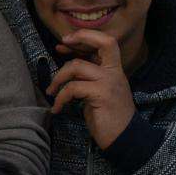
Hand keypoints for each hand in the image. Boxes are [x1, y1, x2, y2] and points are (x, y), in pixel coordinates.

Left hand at [46, 29, 135, 149]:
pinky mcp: (101, 95)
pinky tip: (56, 109)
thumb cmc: (107, 115)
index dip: (86, 36)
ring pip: (77, 66)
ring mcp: (109, 82)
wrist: (124, 138)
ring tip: (51, 92)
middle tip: (57, 49)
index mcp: (115, 69)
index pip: (107, 41)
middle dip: (77, 40)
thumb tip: (67, 60)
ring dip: (57, 79)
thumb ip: (88, 74)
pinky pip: (72, 88)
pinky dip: (60, 98)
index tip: (65, 41)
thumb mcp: (99, 90)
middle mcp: (115, 72)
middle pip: (102, 43)